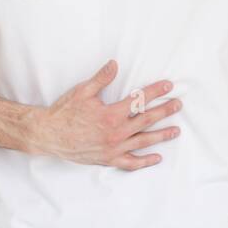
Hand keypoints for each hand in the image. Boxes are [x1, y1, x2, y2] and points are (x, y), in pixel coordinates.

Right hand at [28, 58, 181, 169]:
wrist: (49, 135)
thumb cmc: (65, 112)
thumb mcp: (82, 91)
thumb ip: (101, 79)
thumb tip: (115, 64)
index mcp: (111, 114)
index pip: (139, 100)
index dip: (155, 91)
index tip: (168, 85)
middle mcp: (116, 133)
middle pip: (146, 120)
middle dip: (164, 111)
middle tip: (178, 105)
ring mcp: (113, 148)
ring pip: (143, 142)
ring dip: (161, 136)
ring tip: (176, 130)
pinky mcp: (108, 159)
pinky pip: (130, 162)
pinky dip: (145, 162)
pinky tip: (157, 158)